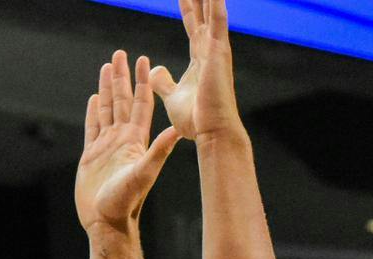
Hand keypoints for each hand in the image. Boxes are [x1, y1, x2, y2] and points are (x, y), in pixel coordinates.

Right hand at [75, 52, 181, 233]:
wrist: (106, 223)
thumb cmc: (126, 203)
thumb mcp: (144, 174)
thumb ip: (159, 151)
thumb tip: (178, 130)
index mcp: (135, 140)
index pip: (140, 104)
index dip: (142, 81)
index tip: (143, 60)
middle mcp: (122, 139)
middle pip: (122, 100)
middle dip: (122, 77)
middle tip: (120, 54)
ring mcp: (106, 147)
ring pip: (107, 110)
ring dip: (108, 89)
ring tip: (106, 67)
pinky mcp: (91, 156)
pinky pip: (92, 128)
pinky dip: (93, 112)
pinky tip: (94, 98)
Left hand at [148, 0, 241, 143]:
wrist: (211, 132)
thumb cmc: (195, 120)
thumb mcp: (172, 97)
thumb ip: (164, 82)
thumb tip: (154, 70)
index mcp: (200, 60)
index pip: (193, 28)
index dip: (189, 11)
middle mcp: (211, 52)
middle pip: (205, 16)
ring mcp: (216, 51)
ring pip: (213, 14)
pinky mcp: (218, 54)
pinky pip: (217, 23)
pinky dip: (217, 7)